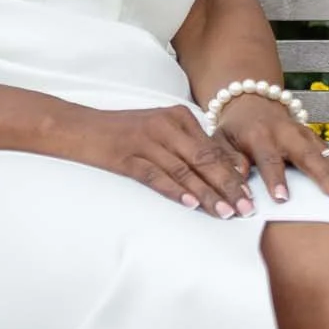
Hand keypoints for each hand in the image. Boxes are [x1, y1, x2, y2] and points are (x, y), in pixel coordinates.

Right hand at [66, 103, 257, 217]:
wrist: (79, 127)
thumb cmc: (122, 131)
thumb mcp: (158, 128)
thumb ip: (186, 143)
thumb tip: (218, 172)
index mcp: (177, 116)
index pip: (213, 149)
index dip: (233, 174)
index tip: (249, 195)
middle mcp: (165, 125)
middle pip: (204, 160)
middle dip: (228, 186)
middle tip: (246, 209)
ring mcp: (146, 140)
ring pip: (184, 170)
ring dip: (207, 194)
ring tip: (225, 212)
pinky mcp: (127, 156)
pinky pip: (156, 175)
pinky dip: (175, 190)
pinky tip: (190, 204)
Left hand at [215, 94, 328, 203]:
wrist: (250, 102)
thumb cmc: (233, 130)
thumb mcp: (220, 142)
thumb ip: (227, 161)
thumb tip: (236, 181)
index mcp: (259, 136)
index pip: (268, 158)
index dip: (274, 178)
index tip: (281, 198)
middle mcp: (287, 134)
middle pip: (308, 156)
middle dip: (324, 175)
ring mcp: (306, 137)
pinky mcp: (318, 142)